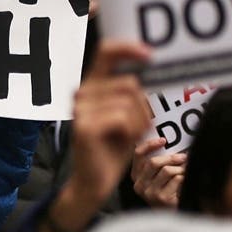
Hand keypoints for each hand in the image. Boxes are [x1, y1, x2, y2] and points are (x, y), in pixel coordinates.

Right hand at [42, 39, 152, 231]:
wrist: (94, 183)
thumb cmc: (112, 149)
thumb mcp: (127, 117)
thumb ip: (132, 94)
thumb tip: (151, 68)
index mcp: (92, 87)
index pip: (105, 52)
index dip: (128, 48)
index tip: (149, 55)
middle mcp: (82, 94)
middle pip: (129, 82)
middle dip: (143, 106)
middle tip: (138, 127)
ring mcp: (80, 109)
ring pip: (128, 100)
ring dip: (139, 121)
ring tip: (129, 136)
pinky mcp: (84, 127)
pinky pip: (122, 117)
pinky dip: (133, 131)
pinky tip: (124, 142)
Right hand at [130, 136, 185, 207]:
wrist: (174, 213)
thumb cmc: (168, 191)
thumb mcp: (157, 176)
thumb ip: (157, 163)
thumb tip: (166, 142)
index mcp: (136, 176)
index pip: (137, 155)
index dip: (149, 145)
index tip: (163, 140)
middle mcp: (139, 185)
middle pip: (153, 162)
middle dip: (171, 158)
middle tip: (183, 157)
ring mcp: (149, 193)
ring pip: (166, 170)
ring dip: (180, 169)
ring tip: (185, 171)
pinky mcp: (161, 198)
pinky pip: (176, 179)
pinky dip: (184, 177)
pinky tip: (185, 181)